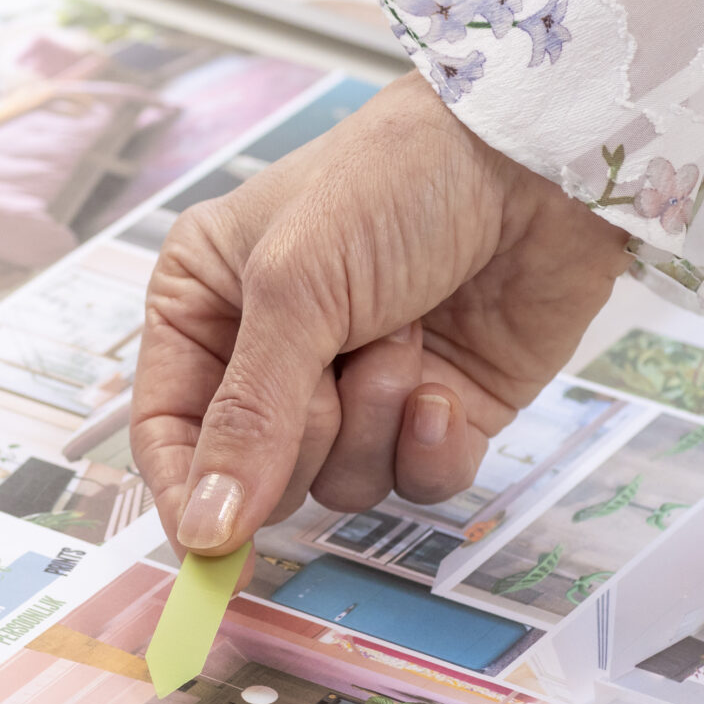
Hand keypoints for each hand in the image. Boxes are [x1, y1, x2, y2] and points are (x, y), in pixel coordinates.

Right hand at [132, 73, 631, 556]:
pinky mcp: (435, 412)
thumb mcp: (295, 288)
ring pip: (338, 483)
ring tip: (405, 338)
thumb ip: (249, 416)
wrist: (536, 160)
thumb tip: (207, 530)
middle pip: (254, 471)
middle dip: (303, 432)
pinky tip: (443, 385)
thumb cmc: (397, 181)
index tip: (209, 544)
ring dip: (375, 422)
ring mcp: (358, 386)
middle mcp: (274, 350)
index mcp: (208, 302)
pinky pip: (413, 485)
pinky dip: (429, 447)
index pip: (166, 427)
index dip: (184, 490)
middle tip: (332, 368)